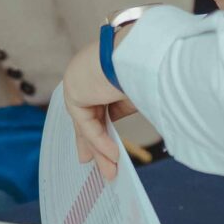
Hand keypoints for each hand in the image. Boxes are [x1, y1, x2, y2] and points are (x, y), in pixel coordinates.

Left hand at [59, 41, 138, 182]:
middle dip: (93, 145)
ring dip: (100, 150)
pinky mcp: (74, 91)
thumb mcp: (140, 93)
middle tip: (93, 164)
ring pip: (88, 124)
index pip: (100, 106)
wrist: (140, 51)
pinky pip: (87, 123)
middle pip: (89, 118)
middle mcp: (89, 75)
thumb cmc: (149, 65)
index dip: (101, 129)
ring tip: (110, 172)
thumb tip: (129, 131)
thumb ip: (128, 110)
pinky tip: (113, 155)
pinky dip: (99, 140)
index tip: (107, 147)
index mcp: (105, 72)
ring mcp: (79, 81)